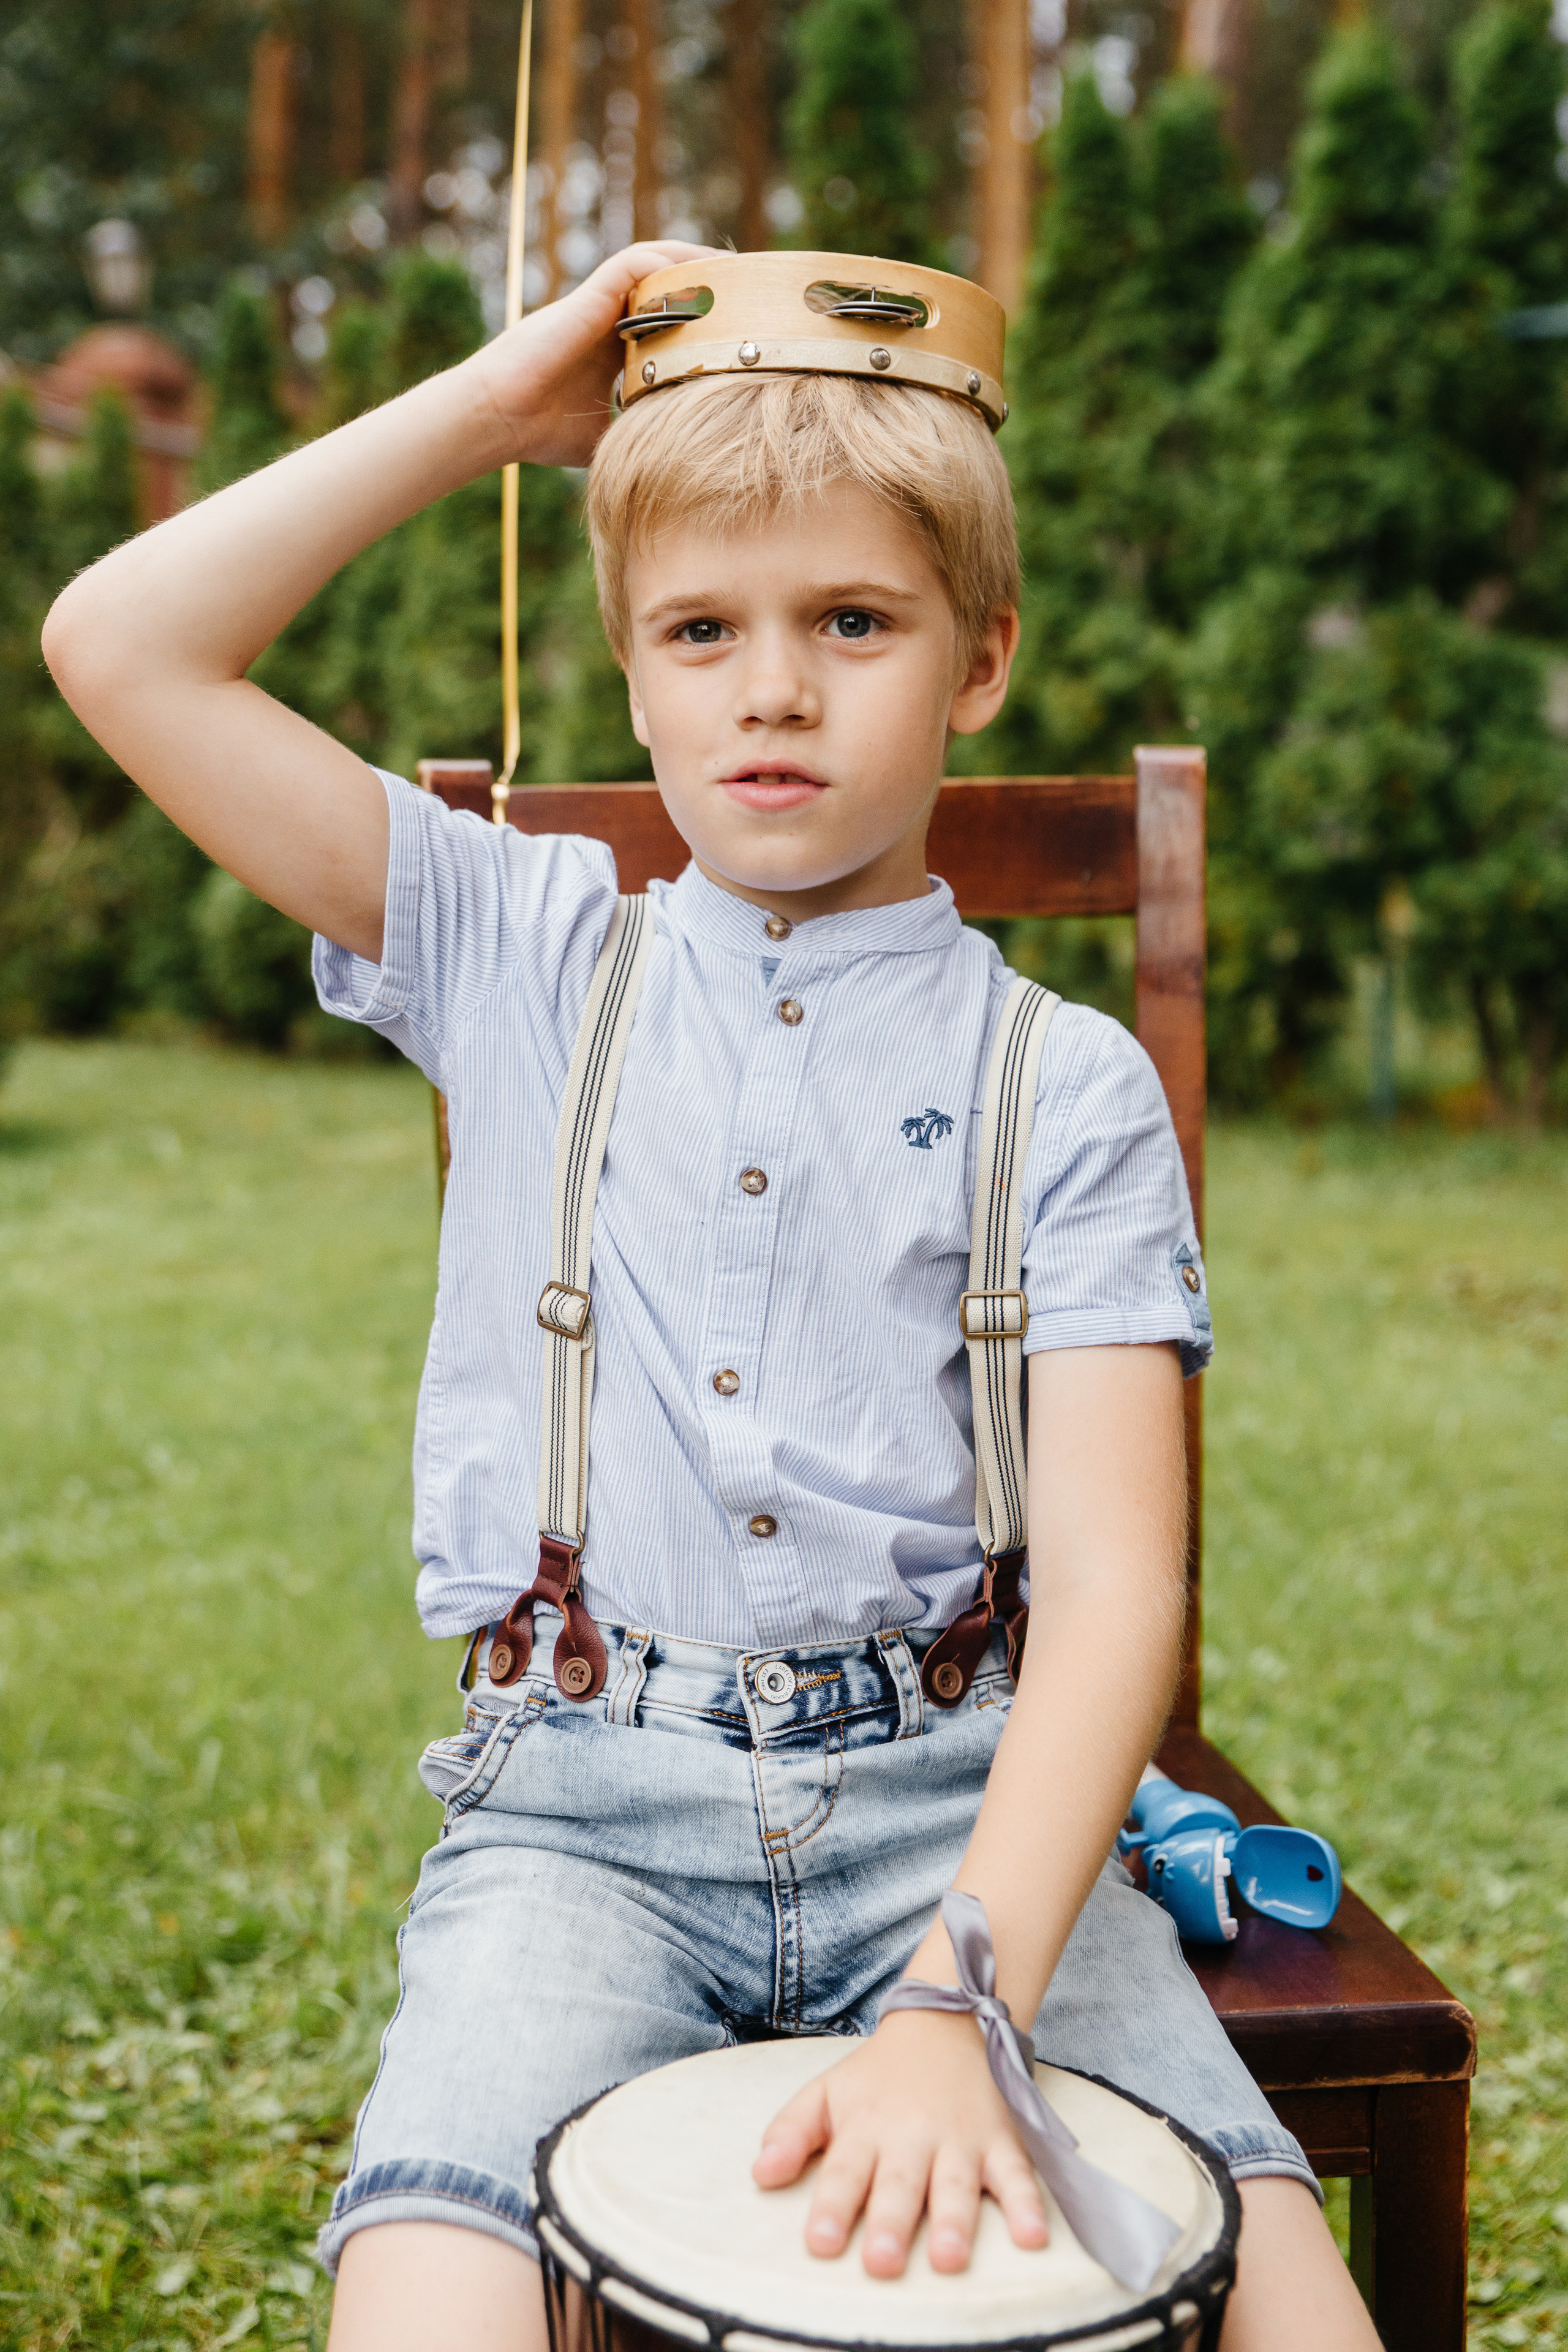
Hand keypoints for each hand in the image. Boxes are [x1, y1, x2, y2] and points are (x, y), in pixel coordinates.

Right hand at [468, 241, 719, 468]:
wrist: (501, 417)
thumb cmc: (540, 431)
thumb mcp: (602, 435)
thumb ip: (632, 436)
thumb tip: (665, 464)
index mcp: (615, 348)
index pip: (667, 321)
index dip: (703, 318)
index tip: (738, 327)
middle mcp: (610, 320)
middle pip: (668, 287)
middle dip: (709, 285)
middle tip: (751, 289)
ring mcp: (600, 305)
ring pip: (656, 266)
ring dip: (695, 263)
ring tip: (734, 268)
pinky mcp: (590, 297)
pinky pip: (635, 262)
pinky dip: (667, 259)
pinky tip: (698, 265)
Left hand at [752, 2009, 1049, 2278]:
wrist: (945, 2021)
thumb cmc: (877, 2076)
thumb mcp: (826, 2092)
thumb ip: (790, 2131)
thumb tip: (760, 2174)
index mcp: (865, 2127)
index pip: (843, 2171)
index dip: (831, 2206)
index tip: (820, 2242)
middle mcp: (911, 2136)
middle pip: (899, 2184)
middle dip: (890, 2223)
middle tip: (881, 2262)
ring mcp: (959, 2139)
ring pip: (955, 2184)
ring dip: (953, 2222)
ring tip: (947, 2258)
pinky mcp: (1000, 2141)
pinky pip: (1017, 2174)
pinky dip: (1027, 2205)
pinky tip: (1032, 2237)